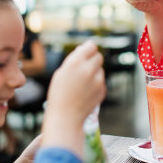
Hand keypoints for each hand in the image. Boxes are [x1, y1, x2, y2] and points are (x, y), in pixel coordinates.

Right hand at [42, 40, 105, 155]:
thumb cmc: (60, 94)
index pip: (91, 46)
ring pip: (100, 69)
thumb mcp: (61, 73)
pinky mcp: (102, 89)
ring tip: (82, 84)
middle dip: (93, 60)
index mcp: (75, 62)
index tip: (86, 52)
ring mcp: (97, 80)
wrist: (66, 116)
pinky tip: (86, 92)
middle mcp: (88, 69)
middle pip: (99, 56)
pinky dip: (96, 84)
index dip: (88, 49)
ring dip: (94, 73)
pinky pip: (101, 81)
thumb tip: (84, 49)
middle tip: (85, 68)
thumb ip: (74, 59)